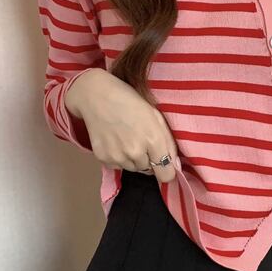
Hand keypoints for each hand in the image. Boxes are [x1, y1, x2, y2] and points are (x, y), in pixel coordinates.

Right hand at [64, 69, 179, 183]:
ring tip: (127, 139)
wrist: (97, 96)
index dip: (167, 171)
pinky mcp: (103, 159)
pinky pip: (118, 167)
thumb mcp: (156, 117)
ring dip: (134, 159)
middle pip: (149, 171)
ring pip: (133, 168)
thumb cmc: (130, 102)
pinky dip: (119, 158)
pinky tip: (115, 141)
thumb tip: (174, 165)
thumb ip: (168, 143)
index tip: (164, 165)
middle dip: (148, 159)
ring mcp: (118, 157)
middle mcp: (136, 152)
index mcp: (153, 140)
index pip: (166, 174)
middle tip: (140, 140)